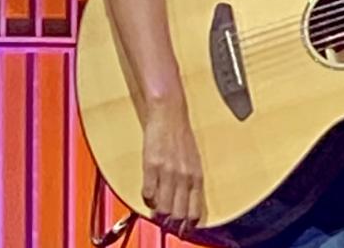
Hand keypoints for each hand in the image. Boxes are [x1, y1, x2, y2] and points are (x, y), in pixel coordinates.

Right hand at [141, 97, 203, 233]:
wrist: (169, 114)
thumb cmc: (182, 136)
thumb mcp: (194, 160)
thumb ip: (191, 181)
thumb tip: (187, 202)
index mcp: (196, 175)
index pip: (194, 210)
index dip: (188, 224)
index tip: (184, 229)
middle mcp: (184, 176)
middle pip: (178, 213)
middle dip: (172, 222)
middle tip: (167, 223)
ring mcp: (167, 173)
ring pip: (162, 207)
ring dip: (158, 212)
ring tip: (157, 209)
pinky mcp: (151, 166)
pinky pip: (147, 193)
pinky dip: (147, 198)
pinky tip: (148, 195)